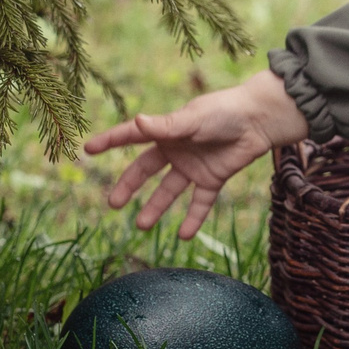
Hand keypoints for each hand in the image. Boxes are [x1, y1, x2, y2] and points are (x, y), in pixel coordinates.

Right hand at [82, 69, 311, 239]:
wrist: (260, 120)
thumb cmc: (225, 112)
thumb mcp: (193, 119)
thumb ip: (166, 126)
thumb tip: (137, 122)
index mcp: (167, 130)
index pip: (132, 137)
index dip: (110, 142)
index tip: (88, 150)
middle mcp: (176, 149)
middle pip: (146, 170)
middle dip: (129, 187)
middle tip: (113, 204)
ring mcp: (194, 166)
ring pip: (169, 191)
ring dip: (156, 208)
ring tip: (142, 227)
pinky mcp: (213, 179)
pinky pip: (200, 203)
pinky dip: (193, 218)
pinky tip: (184, 236)